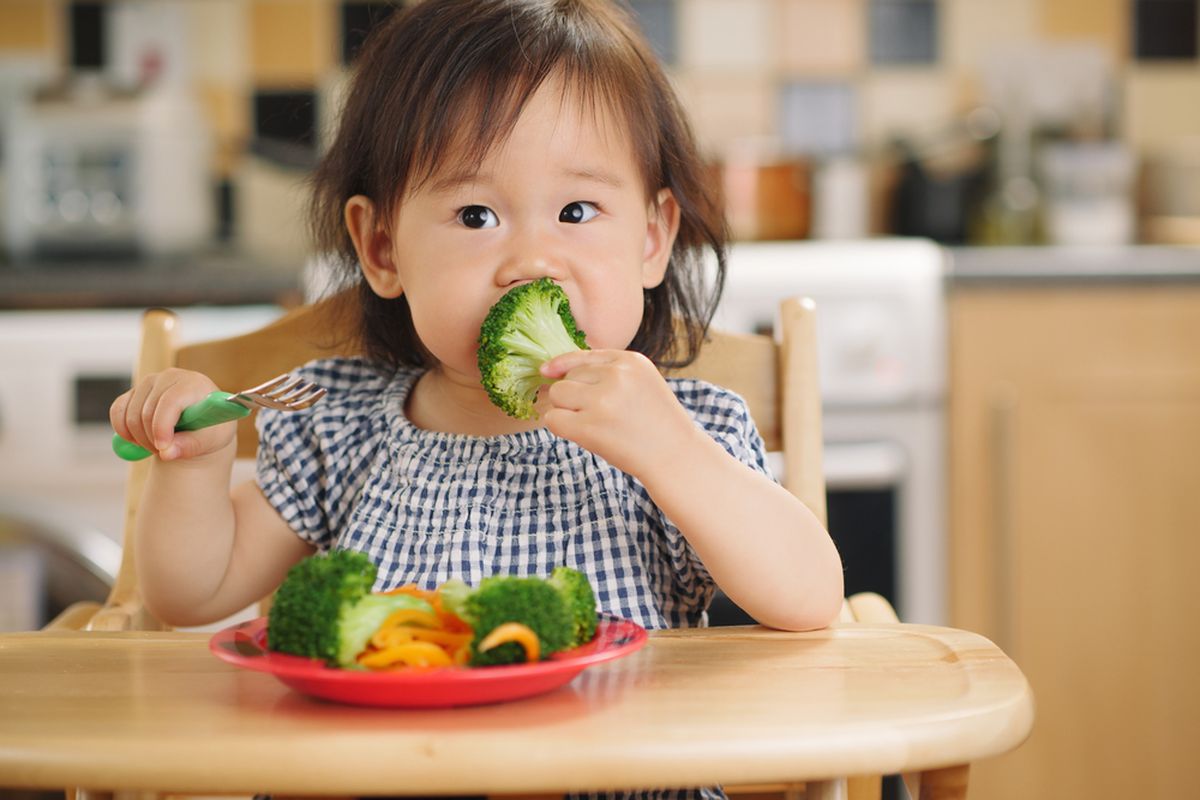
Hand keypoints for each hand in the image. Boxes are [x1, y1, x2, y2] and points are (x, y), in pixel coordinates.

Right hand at [109, 368, 231, 461]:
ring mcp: (149, 382)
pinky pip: (117, 412)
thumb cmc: (211, 428)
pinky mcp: (134, 391)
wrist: (202, 422)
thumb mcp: (211, 440)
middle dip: (153, 439)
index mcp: (194, 384)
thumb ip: (191, 446)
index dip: (162, 426)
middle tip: (166, 452)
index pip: (171, 401)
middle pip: (147, 412)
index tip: (163, 448)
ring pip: (131, 415)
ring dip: (140, 439)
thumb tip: (166, 453)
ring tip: (160, 446)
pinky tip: (139, 439)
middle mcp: (170, 377)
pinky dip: (124, 431)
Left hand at [540, 350, 704, 477]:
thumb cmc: (655, 423)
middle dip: (572, 395)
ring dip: (564, 409)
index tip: (547, 372)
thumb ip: (608, 372)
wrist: (676, 456)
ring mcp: (602, 401)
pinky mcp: (590, 427)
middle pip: (567, 376)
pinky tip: (579, 434)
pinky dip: (559, 426)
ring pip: (557, 394)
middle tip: (595, 415)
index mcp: (630, 361)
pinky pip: (553, 419)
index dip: (562, 365)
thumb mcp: (641, 383)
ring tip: (589, 423)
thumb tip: (552, 371)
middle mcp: (616, 376)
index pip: (582, 356)